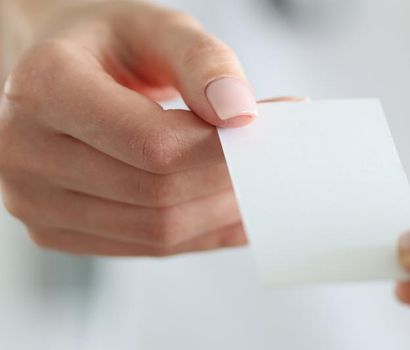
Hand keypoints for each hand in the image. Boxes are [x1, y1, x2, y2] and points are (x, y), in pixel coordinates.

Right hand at [0, 1, 257, 255]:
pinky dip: (201, 231)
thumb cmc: (113, 43)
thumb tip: (241, 113)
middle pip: (159, 193)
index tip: (271, 128)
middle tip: (277, 157)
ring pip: (158, 231)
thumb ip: (204, 62)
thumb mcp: (160, 28)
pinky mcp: (53, 231)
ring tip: (256, 177)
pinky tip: (229, 203)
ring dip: (222, 211)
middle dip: (231, 179)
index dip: (224, 147)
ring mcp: (32, 199)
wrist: (61, 70)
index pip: (154, 144)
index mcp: (43, 86)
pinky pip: (148, 247)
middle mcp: (23, 149)